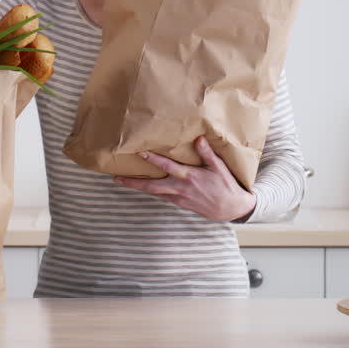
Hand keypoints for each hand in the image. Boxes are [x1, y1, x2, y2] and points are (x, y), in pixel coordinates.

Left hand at [116, 136, 257, 222]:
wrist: (231, 208)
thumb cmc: (226, 186)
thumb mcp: (219, 167)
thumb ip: (207, 153)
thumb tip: (198, 139)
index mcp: (189, 177)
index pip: (167, 167)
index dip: (153, 160)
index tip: (140, 153)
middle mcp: (180, 189)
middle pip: (152, 187)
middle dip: (133, 183)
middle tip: (117, 179)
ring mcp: (179, 198)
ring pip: (154, 193)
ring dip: (139, 187)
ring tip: (123, 181)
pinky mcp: (180, 204)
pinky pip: (162, 196)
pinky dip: (152, 191)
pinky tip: (144, 186)